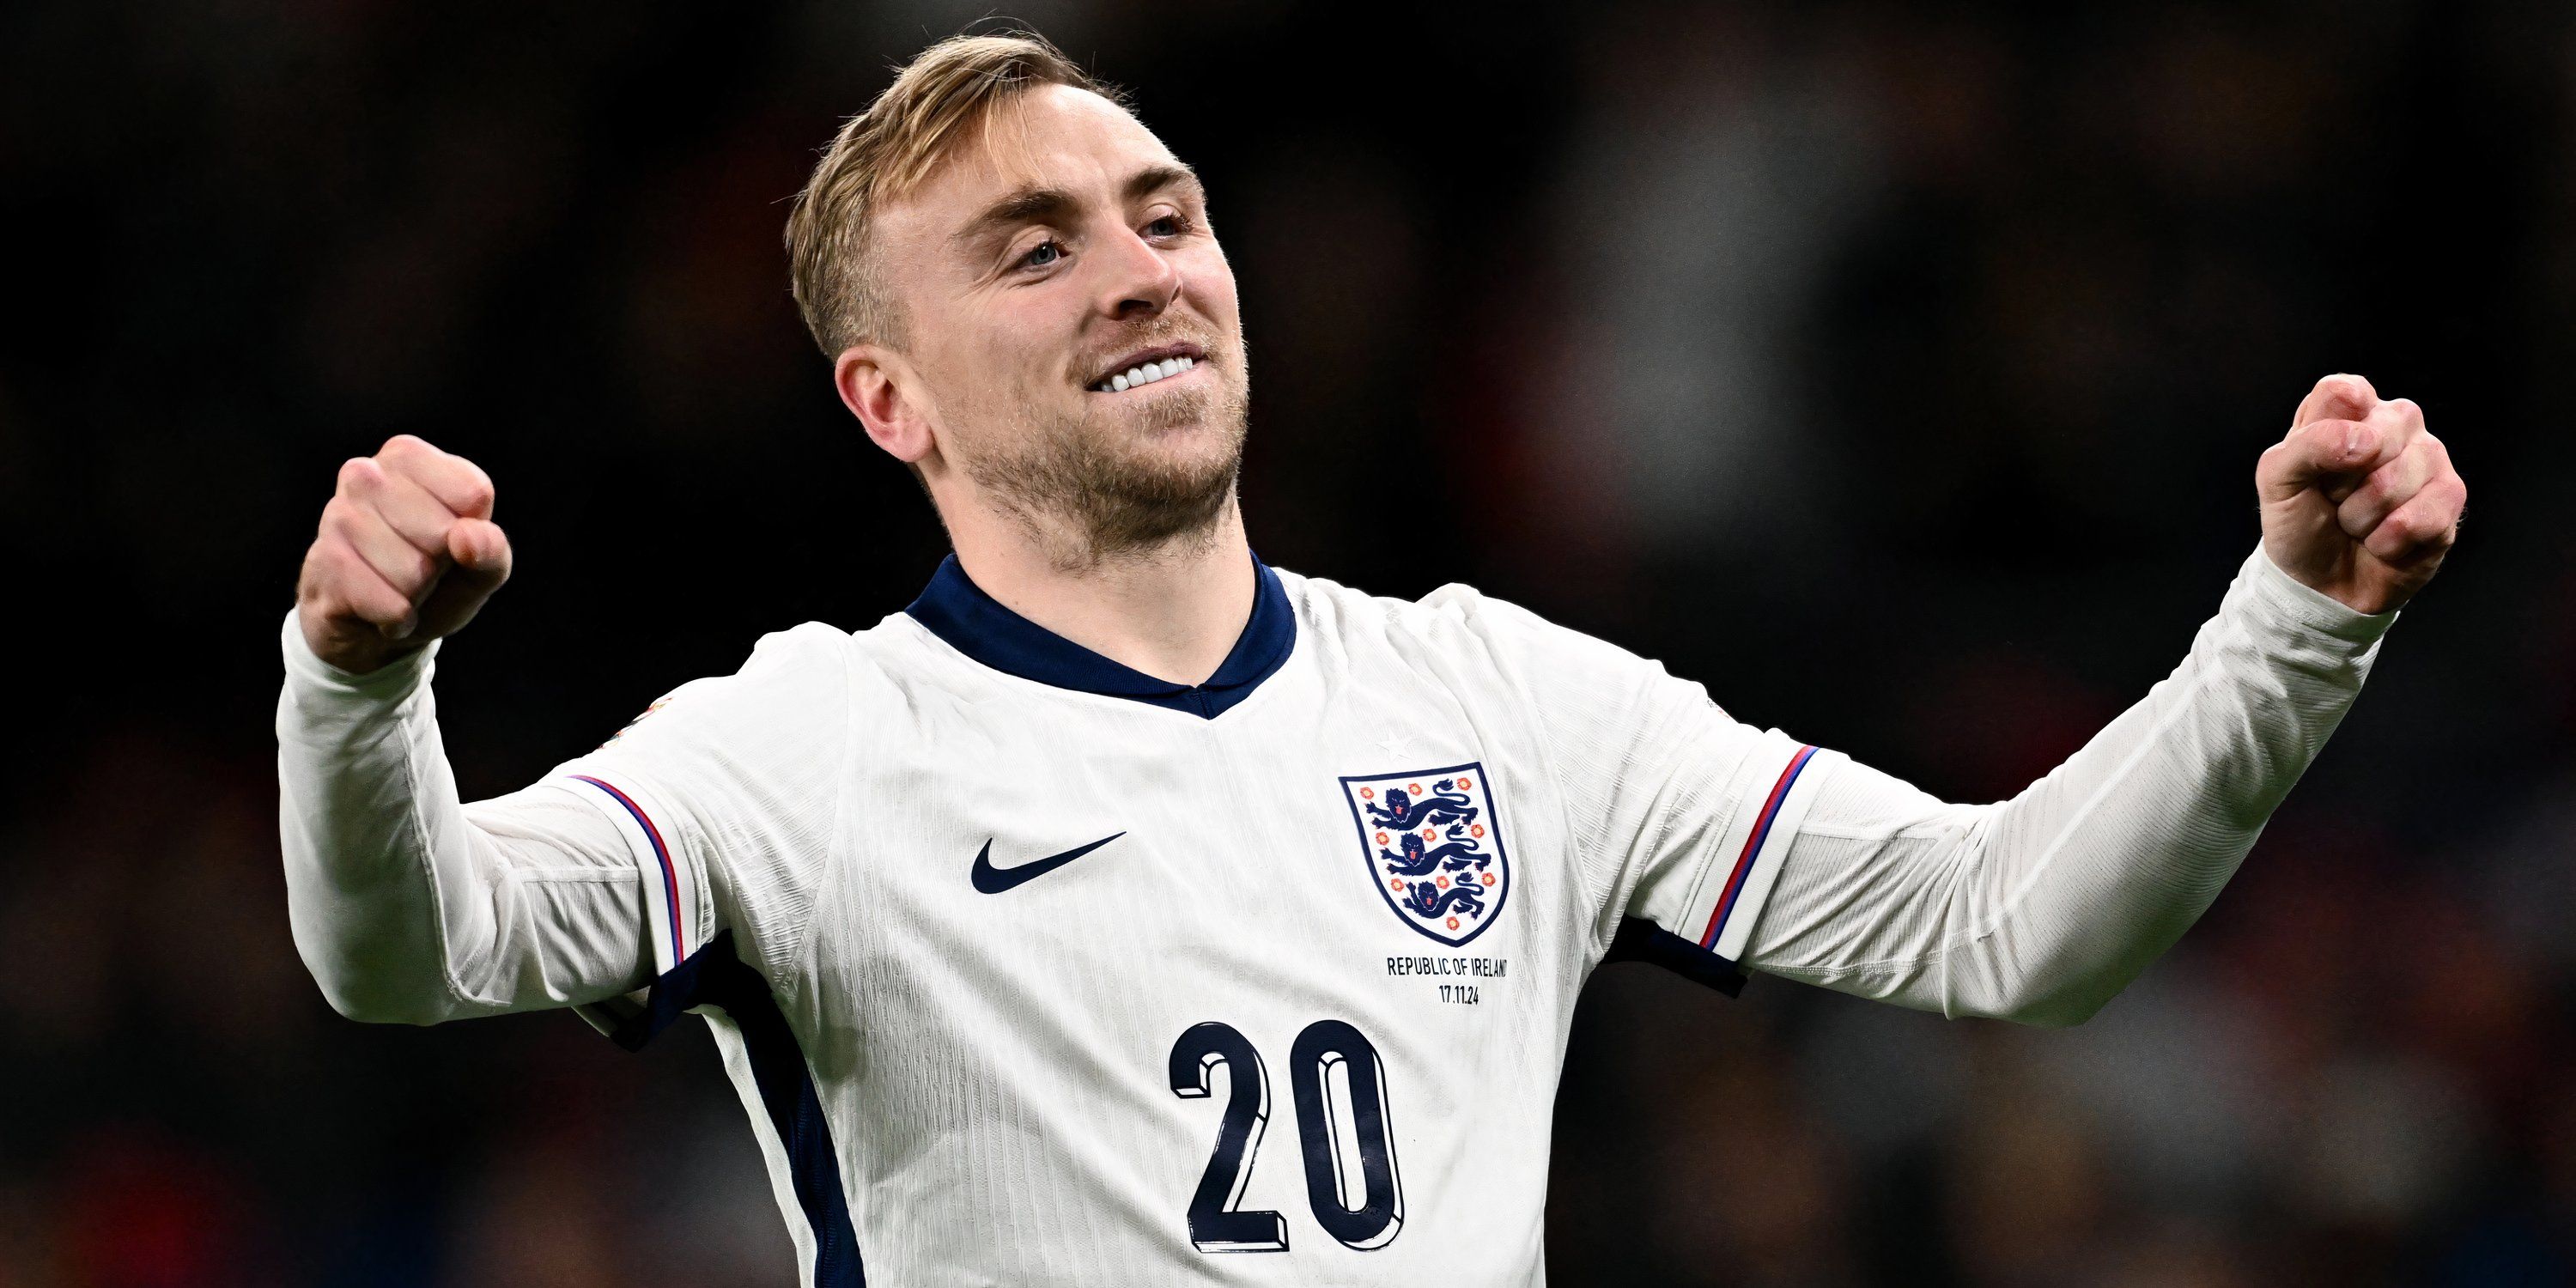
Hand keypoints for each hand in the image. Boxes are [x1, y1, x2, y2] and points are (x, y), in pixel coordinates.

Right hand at [294, 435, 513, 673]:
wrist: (369, 630)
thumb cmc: (432, 583)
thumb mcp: (479, 568)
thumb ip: (491, 550)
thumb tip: (468, 536)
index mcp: (410, 458)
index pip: (473, 493)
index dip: (472, 533)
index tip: (451, 541)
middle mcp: (368, 475)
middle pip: (443, 533)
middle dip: (441, 567)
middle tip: (420, 571)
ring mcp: (338, 515)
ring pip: (413, 571)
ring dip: (416, 595)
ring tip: (397, 588)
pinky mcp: (323, 561)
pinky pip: (387, 601)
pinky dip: (396, 619)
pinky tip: (381, 609)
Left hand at [2255, 374, 2464, 614]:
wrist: (2321, 581)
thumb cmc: (2300, 522)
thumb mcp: (2277, 481)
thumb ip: (2306, 445)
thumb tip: (2367, 441)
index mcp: (2349, 407)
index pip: (2343, 393)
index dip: (2324, 437)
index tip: (2314, 467)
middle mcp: (2396, 422)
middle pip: (2374, 440)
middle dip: (2340, 486)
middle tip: (2335, 500)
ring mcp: (2430, 457)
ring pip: (2393, 484)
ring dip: (2361, 519)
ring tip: (2357, 522)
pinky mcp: (2452, 497)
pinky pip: (2418, 520)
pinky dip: (2386, 543)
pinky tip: (2383, 541)